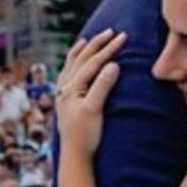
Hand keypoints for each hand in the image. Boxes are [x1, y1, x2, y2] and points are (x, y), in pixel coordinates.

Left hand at [55, 29, 126, 156]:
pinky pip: (68, 73)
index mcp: (72, 86)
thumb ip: (102, 86)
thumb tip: (113, 65)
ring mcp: (63, 92)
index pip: (93, 62)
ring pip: (72, 64)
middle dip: (98, 44)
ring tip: (90, 39)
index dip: (108, 49)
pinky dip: (74, 63)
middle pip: (82, 59)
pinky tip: (76, 62)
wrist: (75, 154)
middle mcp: (65, 86)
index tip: (123, 37)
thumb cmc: (86, 134)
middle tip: (112, 32)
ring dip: (83, 50)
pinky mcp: (65, 100)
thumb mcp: (95, 109)